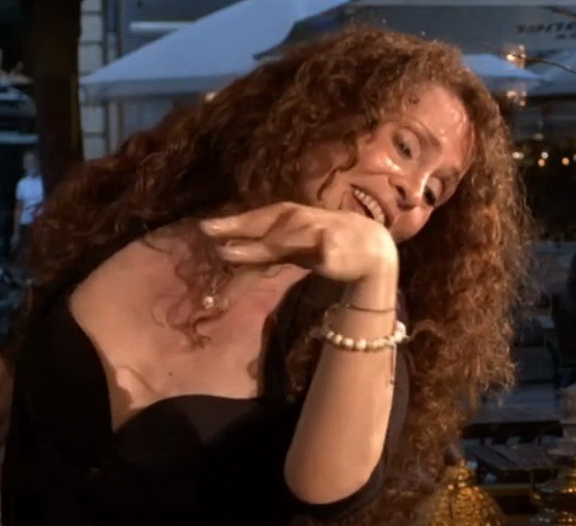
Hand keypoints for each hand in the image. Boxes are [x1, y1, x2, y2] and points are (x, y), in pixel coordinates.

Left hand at [201, 202, 397, 283]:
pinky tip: (292, 256)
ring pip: (287, 239)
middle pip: (268, 225)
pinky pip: (320, 250)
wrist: (372, 249)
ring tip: (229, 253)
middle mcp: (302, 222)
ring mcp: (320, 233)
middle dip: (239, 229)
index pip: (258, 220)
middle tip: (207, 231)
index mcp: (289, 220)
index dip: (233, 223)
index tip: (202, 228)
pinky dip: (307, 250)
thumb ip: (262, 254)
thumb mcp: (291, 251)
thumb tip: (223, 254)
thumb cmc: (327, 246)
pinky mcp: (337, 248)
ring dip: (260, 246)